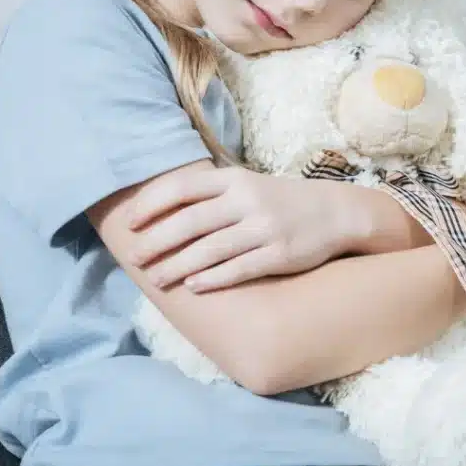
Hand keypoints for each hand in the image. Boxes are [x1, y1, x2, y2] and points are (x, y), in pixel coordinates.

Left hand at [126, 165, 358, 291]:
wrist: (336, 213)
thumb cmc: (280, 202)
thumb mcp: (247, 185)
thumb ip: (209, 194)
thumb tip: (157, 209)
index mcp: (235, 179)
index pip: (182, 187)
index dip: (151, 205)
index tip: (129, 223)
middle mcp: (248, 200)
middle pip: (190, 222)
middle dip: (156, 243)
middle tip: (135, 259)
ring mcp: (265, 228)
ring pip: (210, 250)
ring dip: (177, 267)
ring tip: (157, 280)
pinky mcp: (280, 255)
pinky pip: (239, 269)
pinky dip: (212, 279)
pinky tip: (193, 287)